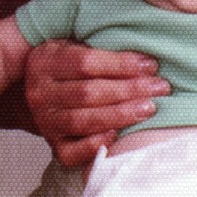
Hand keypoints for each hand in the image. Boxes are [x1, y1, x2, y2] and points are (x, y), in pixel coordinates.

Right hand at [22, 39, 167, 167]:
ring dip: (120, 115)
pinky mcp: (53, 145)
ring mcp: (45, 121)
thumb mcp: (73, 44)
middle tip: (159, 88)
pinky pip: (72, 152)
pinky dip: (96, 145)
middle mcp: (40, 93)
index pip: (85, 62)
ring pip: (83, 121)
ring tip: (148, 108)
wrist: (38, 92)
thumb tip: (142, 56)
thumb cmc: (67, 65)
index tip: (150, 65)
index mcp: (45, 62)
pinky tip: (119, 136)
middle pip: (88, 93)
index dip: (120, 64)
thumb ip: (98, 45)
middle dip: (128, 90)